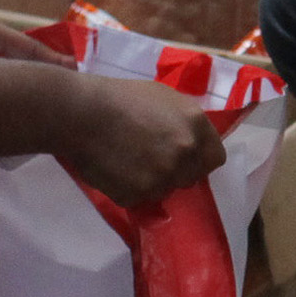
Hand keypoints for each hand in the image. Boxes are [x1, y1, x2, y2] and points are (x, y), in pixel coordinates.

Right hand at [61, 76, 227, 204]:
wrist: (81, 113)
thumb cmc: (121, 98)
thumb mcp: (166, 98)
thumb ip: (187, 122)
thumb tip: (195, 142)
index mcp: (196, 126)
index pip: (215, 159)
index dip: (199, 159)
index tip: (185, 157)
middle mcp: (185, 153)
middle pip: (191, 177)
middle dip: (175, 171)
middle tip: (150, 158)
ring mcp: (162, 177)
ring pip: (165, 189)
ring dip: (152, 181)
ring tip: (128, 160)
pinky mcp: (137, 195)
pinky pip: (139, 198)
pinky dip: (129, 189)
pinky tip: (115, 169)